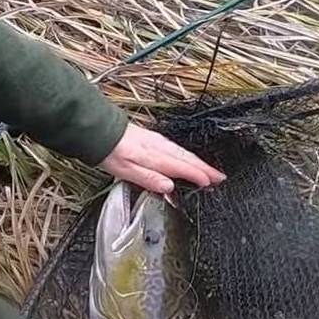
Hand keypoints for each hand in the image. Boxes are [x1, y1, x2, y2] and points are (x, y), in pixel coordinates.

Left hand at [99, 124, 225, 193]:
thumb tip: (170, 188)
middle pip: (187, 159)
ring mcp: (156, 141)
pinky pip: (175, 147)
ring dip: (198, 161)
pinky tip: (186, 157)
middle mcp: (159, 147)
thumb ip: (149, 179)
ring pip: (183, 152)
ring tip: (210, 170)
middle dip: (205, 168)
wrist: (98, 131)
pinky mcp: (152, 138)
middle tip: (221, 177)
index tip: (211, 183)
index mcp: (155, 156)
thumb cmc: (109, 152)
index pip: (182, 167)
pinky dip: (186, 154)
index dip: (198, 176)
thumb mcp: (126, 171)